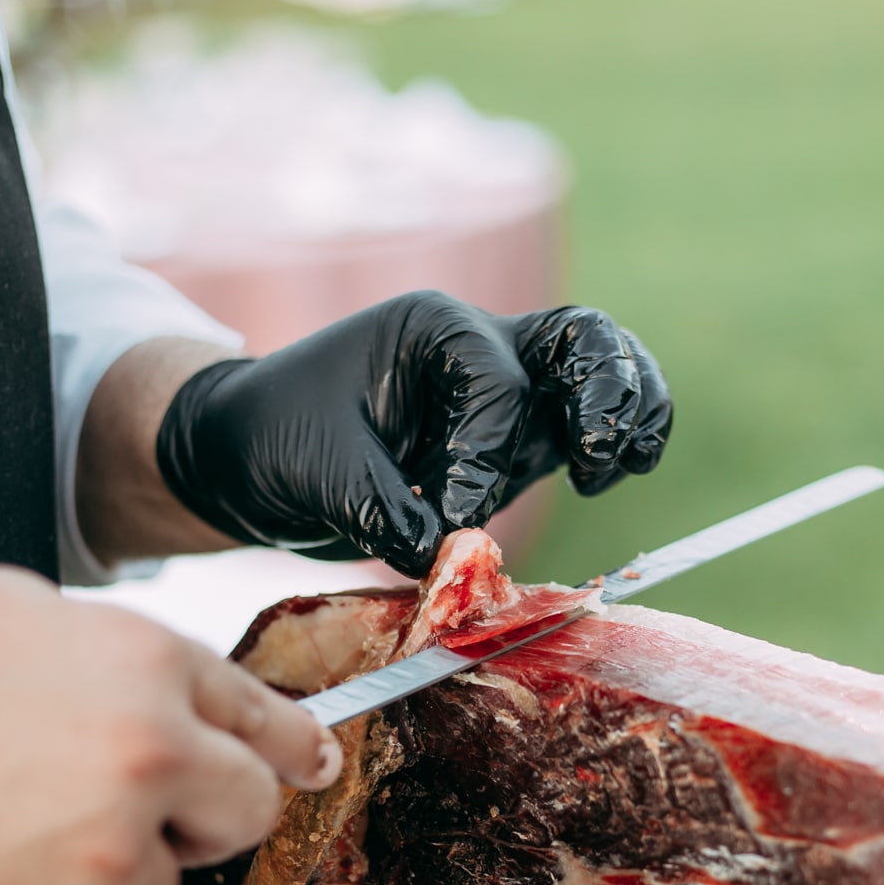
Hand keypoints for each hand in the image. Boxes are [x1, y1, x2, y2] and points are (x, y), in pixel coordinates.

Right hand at [0, 568, 338, 884]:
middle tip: (137, 807)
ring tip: (5, 824)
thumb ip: (121, 664)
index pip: (266, 719)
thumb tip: (172, 696)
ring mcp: (110, 852)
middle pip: (247, 814)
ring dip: (108, 871)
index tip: (310, 765)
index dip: (291, 747)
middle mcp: (150, 757)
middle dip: (208, 817)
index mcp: (148, 665)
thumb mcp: (23, 614)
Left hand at [155, 291, 673, 577]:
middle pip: (581, 338)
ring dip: (630, 411)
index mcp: (433, 330)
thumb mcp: (316, 469)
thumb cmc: (274, 437)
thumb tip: (445, 554)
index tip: (449, 517)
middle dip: (605, 389)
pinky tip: (614, 475)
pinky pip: (589, 427)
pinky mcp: (518, 443)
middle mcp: (482, 347)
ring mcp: (510, 393)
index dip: (484, 458)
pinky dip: (619, 442)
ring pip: (603, 372)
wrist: (253, 453)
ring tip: (616, 464)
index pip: (497, 386)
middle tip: (593, 453)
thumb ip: (383, 507)